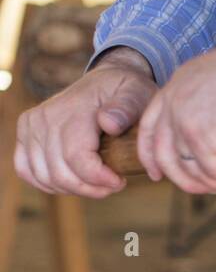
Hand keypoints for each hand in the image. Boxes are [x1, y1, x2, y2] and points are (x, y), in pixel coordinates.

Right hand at [14, 46, 156, 197]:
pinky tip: (73, 181)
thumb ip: (126, 108)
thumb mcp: (135, 95)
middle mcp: (46, 117)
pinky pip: (27, 171)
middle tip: (112, 184)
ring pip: (46, 177)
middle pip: (61, 174)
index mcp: (73, 110)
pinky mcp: (25, 133)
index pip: (76, 158)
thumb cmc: (124, 92)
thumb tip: (108, 122)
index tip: (120, 180)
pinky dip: (49, 183)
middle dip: (91, 188)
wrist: (104, 82)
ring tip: (97, 182)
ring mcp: (31, 125)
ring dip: (74, 189)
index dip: (99, 180)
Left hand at [136, 26, 215, 193]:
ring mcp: (185, 118)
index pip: (149, 126)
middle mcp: (175, 100)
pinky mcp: (203, 135)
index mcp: (178, 84)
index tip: (157, 174)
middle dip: (188, 181)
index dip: (149, 155)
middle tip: (214, 189)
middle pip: (165, 157)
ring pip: (193, 171)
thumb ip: (213, 109)